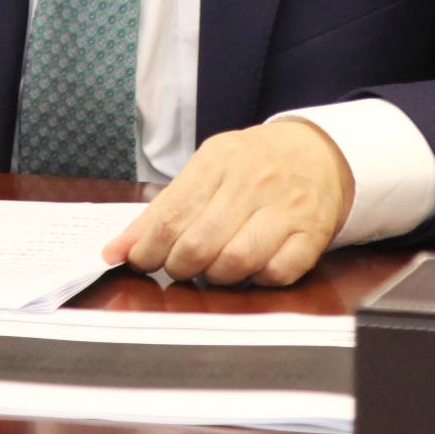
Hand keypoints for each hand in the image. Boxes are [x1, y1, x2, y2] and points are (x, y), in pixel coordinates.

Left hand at [103, 121, 354, 286]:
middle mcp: (253, 182)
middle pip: (198, 244)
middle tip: (178, 267)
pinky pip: (276, 274)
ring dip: (215, 276)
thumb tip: (115, 251)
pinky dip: (256, 280)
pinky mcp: (313, 235)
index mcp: (219, 161)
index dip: (147, 249)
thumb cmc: (251, 165)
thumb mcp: (205, 170)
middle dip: (178, 267)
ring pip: (235, 262)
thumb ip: (161, 210)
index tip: (138, 261)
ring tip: (212, 267)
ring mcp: (287, 208)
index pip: (170, 217)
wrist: (319, 153)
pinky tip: (251, 268)